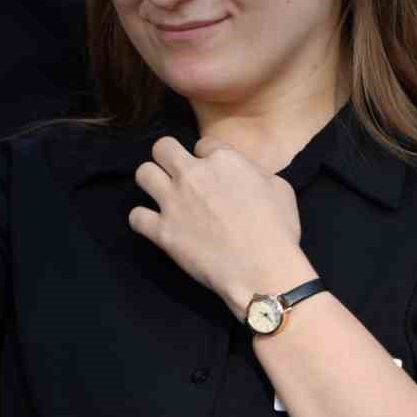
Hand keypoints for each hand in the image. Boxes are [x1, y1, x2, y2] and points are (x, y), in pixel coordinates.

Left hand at [129, 137, 311, 318]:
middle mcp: (192, 175)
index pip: (203, 144)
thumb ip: (255, 172)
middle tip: (177, 172)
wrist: (263, 272)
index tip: (214, 173)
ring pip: (143, 173)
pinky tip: (153, 223)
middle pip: (162, 147)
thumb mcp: (280, 188)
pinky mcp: (162, 231)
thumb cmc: (278, 231)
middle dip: (169, 156)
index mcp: (223, 160)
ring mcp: (173, 202)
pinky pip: (136, 216)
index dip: (208, 157)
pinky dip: (142, 219)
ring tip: (162, 192)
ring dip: (152, 181)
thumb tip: (245, 172)